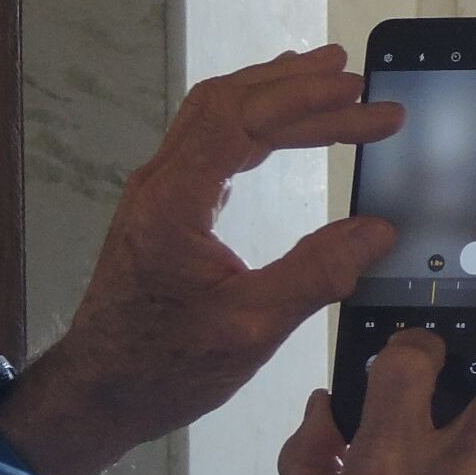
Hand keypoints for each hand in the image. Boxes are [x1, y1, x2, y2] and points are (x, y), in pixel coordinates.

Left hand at [0, 46, 400, 474]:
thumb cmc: (165, 367)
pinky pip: (210, 143)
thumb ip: (317, 274)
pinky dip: (254, 124)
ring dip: (274, 96)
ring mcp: (157, 192)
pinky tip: (282, 129)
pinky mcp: (163, 209)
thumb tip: (377, 231)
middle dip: (297, 85)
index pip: (242, 118)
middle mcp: (159, 183)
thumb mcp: (252, 328)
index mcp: (175, 202)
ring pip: (215, 116)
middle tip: (359, 82)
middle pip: (228, 102)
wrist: (98, 392)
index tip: (361, 97)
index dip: (306, 98)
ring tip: (330, 83)